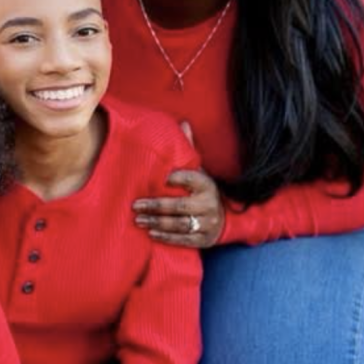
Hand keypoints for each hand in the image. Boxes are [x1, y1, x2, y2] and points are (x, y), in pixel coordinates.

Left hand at [132, 121, 224, 247]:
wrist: (227, 218)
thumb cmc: (204, 190)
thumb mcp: (200, 170)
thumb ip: (189, 150)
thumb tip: (182, 122)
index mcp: (207, 185)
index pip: (191, 179)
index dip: (175, 178)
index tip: (158, 178)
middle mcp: (209, 204)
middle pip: (180, 206)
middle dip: (156, 206)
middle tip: (135, 205)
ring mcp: (208, 224)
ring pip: (179, 224)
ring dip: (157, 223)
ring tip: (138, 220)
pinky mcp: (204, 239)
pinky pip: (183, 240)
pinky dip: (166, 237)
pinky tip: (151, 233)